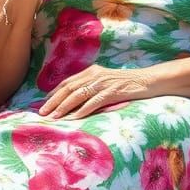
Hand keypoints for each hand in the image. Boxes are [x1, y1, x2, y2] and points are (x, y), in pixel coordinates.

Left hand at [38, 65, 152, 119]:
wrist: (147, 80)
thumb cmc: (126, 84)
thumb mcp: (104, 82)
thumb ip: (90, 87)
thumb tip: (74, 100)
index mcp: (91, 72)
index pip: (67, 82)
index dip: (54, 93)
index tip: (44, 103)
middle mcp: (94, 75)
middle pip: (69, 88)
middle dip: (54, 101)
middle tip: (42, 112)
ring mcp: (103, 83)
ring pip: (78, 95)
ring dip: (64, 107)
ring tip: (54, 117)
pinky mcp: (112, 91)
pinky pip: (94, 102)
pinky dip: (83, 110)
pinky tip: (74, 117)